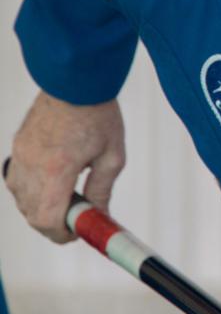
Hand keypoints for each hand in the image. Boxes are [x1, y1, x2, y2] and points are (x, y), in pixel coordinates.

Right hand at [6, 92, 125, 242]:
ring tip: (66, 198)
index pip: (47, 219)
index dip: (61, 234)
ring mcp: (21, 154)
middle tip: (75, 220)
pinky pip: (15, 179)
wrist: (76, 78)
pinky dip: (29, 190)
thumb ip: (101, 190)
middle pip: (31, 214)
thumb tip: (98, 214)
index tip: (75, 234)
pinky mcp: (18, 145)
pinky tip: (50, 182)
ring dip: (39, 207)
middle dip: (52, 224)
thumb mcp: (112, 156)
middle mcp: (32, 164)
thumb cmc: (97, 113)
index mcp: (57, 169)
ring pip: (19, 198)